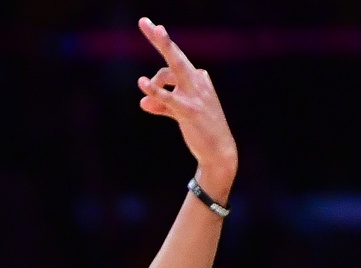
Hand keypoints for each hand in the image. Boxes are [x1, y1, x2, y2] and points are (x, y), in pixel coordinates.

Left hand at [135, 19, 237, 199]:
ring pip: (171, 72)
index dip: (162, 44)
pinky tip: (143, 84)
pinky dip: (154, 92)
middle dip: (160, 39)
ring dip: (154, 75)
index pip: (176, 60)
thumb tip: (142, 103)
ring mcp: (195, 94)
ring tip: (145, 85)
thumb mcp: (179, 114)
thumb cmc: (200, 129)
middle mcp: (198, 81)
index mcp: (198, 78)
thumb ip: (161, 106)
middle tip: (144, 22)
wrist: (218, 151)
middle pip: (175, 55)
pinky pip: (168, 98)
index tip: (153, 26)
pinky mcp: (189, 110)